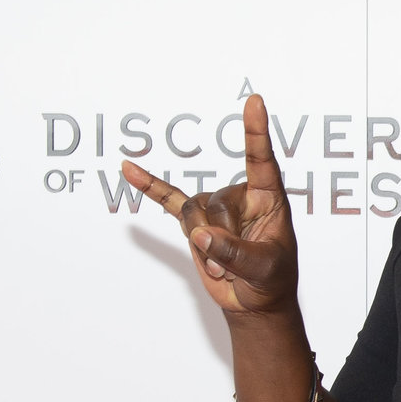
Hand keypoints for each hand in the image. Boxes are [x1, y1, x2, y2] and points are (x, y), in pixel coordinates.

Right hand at [123, 95, 298, 316]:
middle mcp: (241, 196)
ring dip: (203, 247)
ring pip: (193, 212)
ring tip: (222, 267)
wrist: (254, 300)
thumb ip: (235, 253)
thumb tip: (200, 234)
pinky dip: (150, 186)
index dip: (257, 132)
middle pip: (215, 202)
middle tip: (236, 267)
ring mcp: (215, 206)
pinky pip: (169, 199)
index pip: (261, 160)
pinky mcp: (194, 221)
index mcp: (269, 198)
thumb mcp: (263, 269)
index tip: (256, 101)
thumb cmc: (271, 280)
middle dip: (220, 239)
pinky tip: (129, 169)